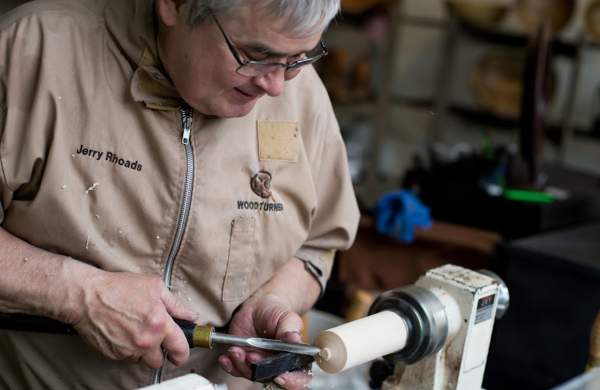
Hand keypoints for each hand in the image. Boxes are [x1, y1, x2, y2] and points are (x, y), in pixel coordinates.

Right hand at [71, 270, 196, 368]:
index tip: (180, 353)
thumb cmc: (119, 288)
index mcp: (159, 324)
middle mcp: (145, 341)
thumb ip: (176, 305)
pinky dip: (126, 348)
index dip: (182, 353)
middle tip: (153, 337)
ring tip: (134, 329)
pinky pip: (126, 356)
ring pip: (141, 359)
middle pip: (159, 360)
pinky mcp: (113, 355)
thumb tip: (191, 316)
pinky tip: (122, 331)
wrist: (87, 296)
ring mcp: (128, 350)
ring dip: (141, 350)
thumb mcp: (154, 287)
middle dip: (158, 351)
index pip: (180, 349)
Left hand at [218, 293, 311, 389]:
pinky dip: (229, 366)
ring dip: (241, 365)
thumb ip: (290, 328)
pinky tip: (226, 357)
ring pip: (251, 375)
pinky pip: (235, 369)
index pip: (299, 377)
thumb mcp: (286, 317)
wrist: (258, 306)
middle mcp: (277, 365)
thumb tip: (294, 339)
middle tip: (251, 356)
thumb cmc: (276, 312)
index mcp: (294, 357)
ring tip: (236, 350)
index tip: (280, 376)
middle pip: (271, 377)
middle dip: (259, 369)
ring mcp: (259, 364)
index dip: (291, 381)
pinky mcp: (243, 361)